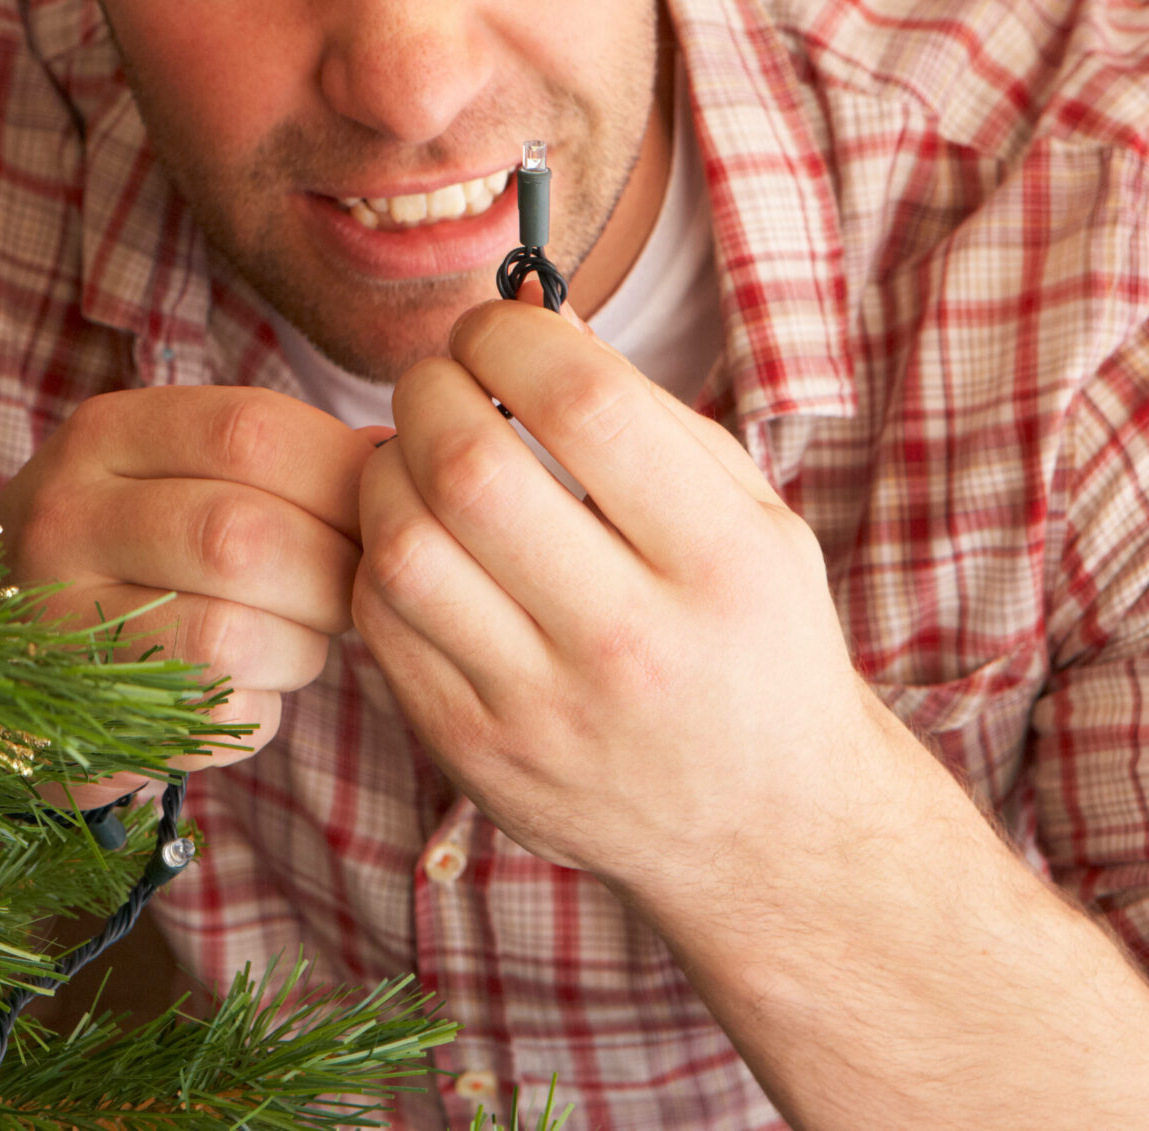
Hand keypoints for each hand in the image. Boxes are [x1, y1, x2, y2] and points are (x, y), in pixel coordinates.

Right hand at [0, 386, 379, 805]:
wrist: (0, 653)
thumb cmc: (131, 549)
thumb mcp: (176, 474)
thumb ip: (277, 456)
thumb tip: (396, 459)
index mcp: (103, 435)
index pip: (250, 429)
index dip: (340, 475)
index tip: (377, 511)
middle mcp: (64, 518)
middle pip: (244, 534)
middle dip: (332, 572)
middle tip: (351, 591)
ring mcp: (58, 624)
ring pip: (232, 634)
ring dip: (301, 646)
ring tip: (297, 638)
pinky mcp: (79, 714)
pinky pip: (216, 715)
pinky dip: (264, 709)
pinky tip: (246, 688)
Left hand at [352, 299, 891, 900]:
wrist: (768, 831)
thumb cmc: (753, 640)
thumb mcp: (750, 519)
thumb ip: (647, 417)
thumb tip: (530, 318)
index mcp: (721, 563)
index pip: (584, 403)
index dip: (510, 335)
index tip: (492, 327)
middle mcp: (634, 641)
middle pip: (470, 468)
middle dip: (430, 391)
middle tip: (442, 382)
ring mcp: (545, 709)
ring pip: (403, 549)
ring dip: (387, 474)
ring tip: (419, 459)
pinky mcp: (478, 753)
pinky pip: (381, 626)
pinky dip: (380, 560)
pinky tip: (419, 543)